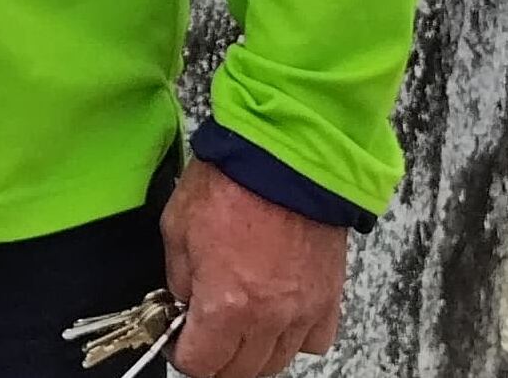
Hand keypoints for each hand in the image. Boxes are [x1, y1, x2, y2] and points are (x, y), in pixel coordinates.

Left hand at [162, 160, 346, 377]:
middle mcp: (268, 316)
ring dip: (254, 351)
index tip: (180, 340)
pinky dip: (296, 336)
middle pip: (239, 371)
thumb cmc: (234, 178)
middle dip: (217, 358)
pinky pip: (315, 339)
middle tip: (207, 332)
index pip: (201, 365)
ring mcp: (303, 308)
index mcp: (226, 304)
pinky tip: (280, 314)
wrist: (288, 151)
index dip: (183, 355)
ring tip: (242, 324)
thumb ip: (178, 277)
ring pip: (277, 361)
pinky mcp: (329, 294)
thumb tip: (184, 301)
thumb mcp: (178, 226)